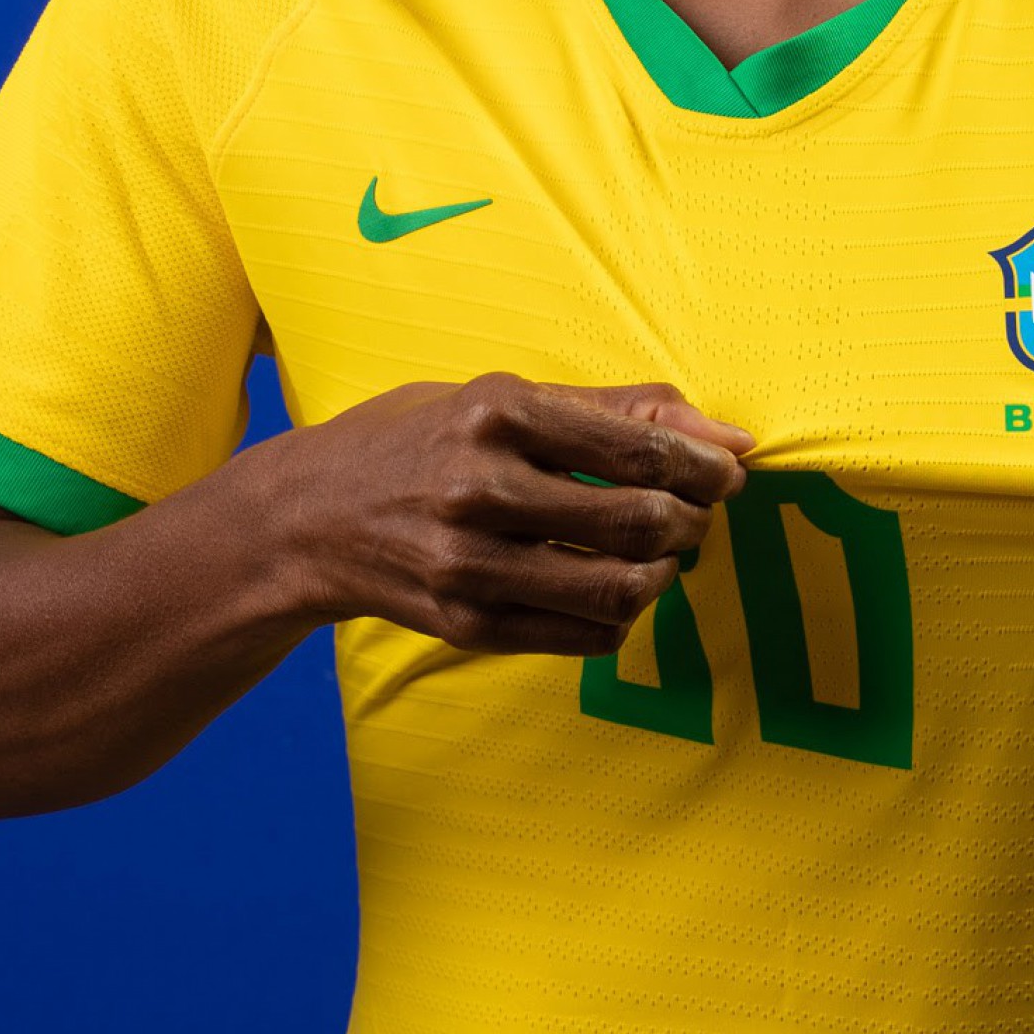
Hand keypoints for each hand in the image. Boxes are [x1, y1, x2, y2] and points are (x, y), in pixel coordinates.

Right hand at [270, 374, 749, 657]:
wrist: (304, 518)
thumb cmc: (420, 440)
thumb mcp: (504, 398)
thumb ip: (617, 411)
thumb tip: (729, 438)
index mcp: (498, 413)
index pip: (641, 451)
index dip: (708, 468)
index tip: (729, 472)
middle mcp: (481, 489)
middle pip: (641, 522)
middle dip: (695, 521)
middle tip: (697, 514)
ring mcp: (470, 565)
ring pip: (621, 589)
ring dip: (665, 574)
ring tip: (660, 555)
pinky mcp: (466, 625)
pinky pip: (585, 635)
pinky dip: (620, 616)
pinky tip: (609, 587)